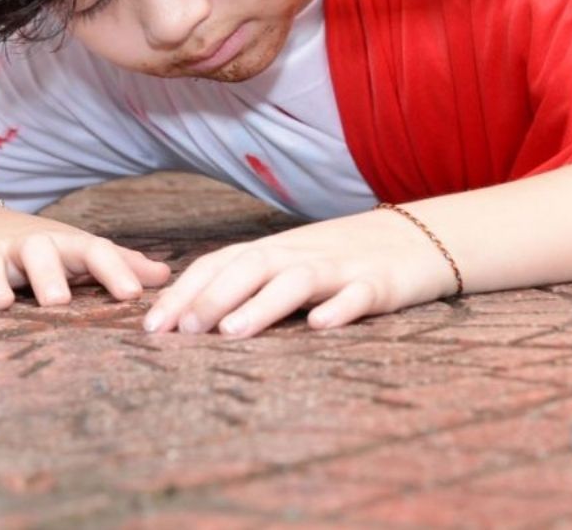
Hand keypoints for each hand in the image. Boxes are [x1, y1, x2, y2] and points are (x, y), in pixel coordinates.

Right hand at [0, 207, 169, 311]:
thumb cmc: (45, 251)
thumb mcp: (80, 254)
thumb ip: (120, 265)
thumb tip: (166, 276)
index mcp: (63, 245)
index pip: (94, 251)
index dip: (114, 270)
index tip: (133, 295)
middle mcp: (25, 246)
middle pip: (39, 252)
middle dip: (48, 274)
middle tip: (59, 302)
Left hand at [142, 208, 456, 337]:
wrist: (420, 237)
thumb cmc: (344, 258)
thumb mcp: (293, 263)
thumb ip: (250, 280)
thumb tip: (188, 313)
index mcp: (277, 249)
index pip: (221, 263)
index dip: (185, 292)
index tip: (151, 325)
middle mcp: (302, 253)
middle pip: (252, 267)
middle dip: (212, 297)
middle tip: (180, 332)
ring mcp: (342, 267)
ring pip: (298, 281)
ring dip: (262, 305)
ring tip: (231, 333)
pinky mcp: (381, 284)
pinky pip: (359, 295)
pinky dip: (339, 309)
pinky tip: (320, 327)